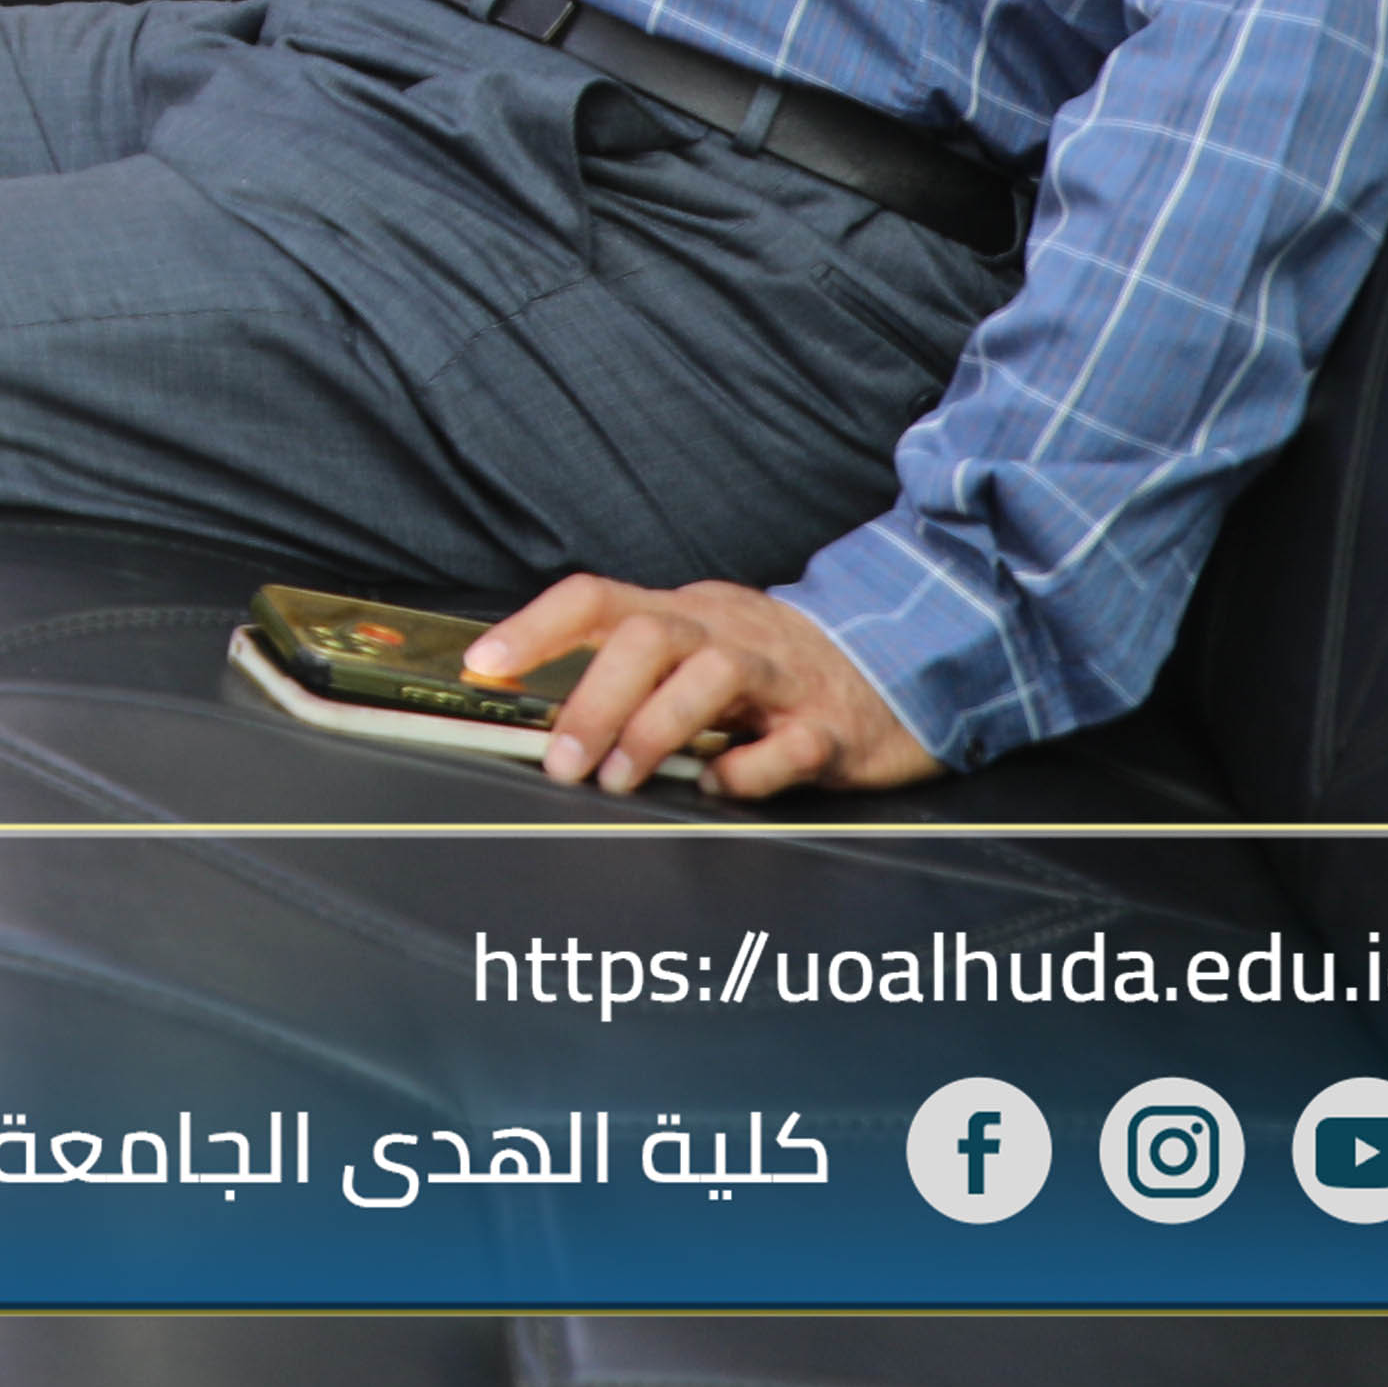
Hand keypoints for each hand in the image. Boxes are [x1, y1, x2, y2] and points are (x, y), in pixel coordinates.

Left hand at [465, 574, 934, 801]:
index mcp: (684, 613)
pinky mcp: (834, 729)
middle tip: (561, 762)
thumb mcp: (698, 649)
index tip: (485, 665)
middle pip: (650, 639)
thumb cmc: (775, 669)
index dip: (535, 626)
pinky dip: (747, 771)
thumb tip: (542, 715)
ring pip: (714, 677)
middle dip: (594, 700)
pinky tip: (717, 788)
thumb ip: (631, 672)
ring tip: (620, 780)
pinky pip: (790, 746)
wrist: (902, 668)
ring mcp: (785, 679)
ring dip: (655, 730)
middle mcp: (729, 634)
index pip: (597, 598)